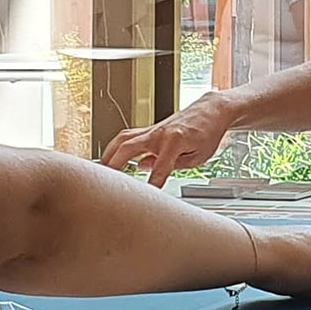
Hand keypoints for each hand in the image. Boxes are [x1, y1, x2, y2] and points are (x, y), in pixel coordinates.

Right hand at [101, 95, 235, 186]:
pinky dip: (116, 147)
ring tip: (100, 172)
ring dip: (109, 154)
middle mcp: (160, 133)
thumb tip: (147, 170)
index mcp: (176, 140)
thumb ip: (172, 166)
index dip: (152, 185)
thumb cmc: (208, 133)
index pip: (160, 168)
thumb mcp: (197, 157)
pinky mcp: (149, 129)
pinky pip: (127, 137)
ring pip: (122, 139)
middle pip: (128, 148)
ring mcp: (152, 130)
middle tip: (105, 183)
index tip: (145, 198)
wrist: (210, 111)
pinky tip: (110, 159)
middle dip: (114, 165)